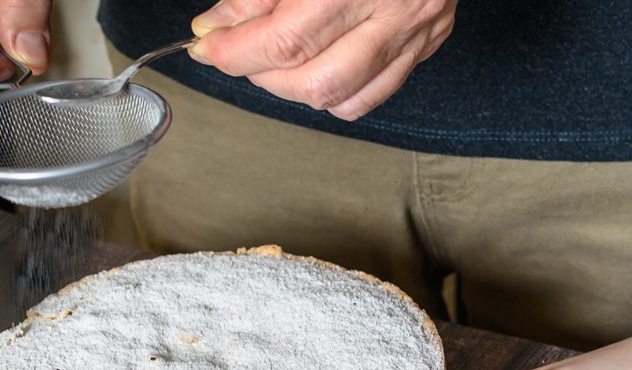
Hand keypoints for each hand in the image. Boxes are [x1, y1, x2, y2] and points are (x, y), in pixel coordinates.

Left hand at [187, 0, 456, 119]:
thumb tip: (219, 25)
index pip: (286, 40)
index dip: (235, 50)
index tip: (206, 44)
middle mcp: (393, 10)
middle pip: (313, 79)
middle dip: (260, 73)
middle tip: (235, 49)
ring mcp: (414, 32)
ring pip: (342, 97)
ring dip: (292, 88)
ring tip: (271, 58)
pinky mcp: (425, 43)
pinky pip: (373, 95)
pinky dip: (333, 93)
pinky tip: (313, 66)